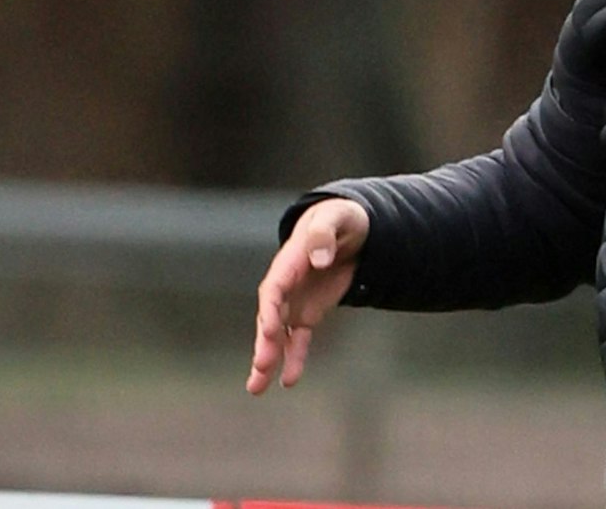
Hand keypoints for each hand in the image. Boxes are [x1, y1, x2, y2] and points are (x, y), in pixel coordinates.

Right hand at [246, 197, 370, 395]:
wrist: (349, 229)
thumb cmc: (341, 219)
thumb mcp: (337, 218)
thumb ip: (324, 234)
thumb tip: (319, 259)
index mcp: (289, 262)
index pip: (273, 289)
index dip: (271, 311)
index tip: (270, 331)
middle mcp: (286, 286)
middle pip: (270, 317)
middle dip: (265, 342)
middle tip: (261, 366)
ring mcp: (295, 302)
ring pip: (278, 335)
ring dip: (269, 360)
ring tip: (256, 387)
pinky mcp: (308, 313)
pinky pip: (299, 340)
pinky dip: (294, 359)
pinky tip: (288, 381)